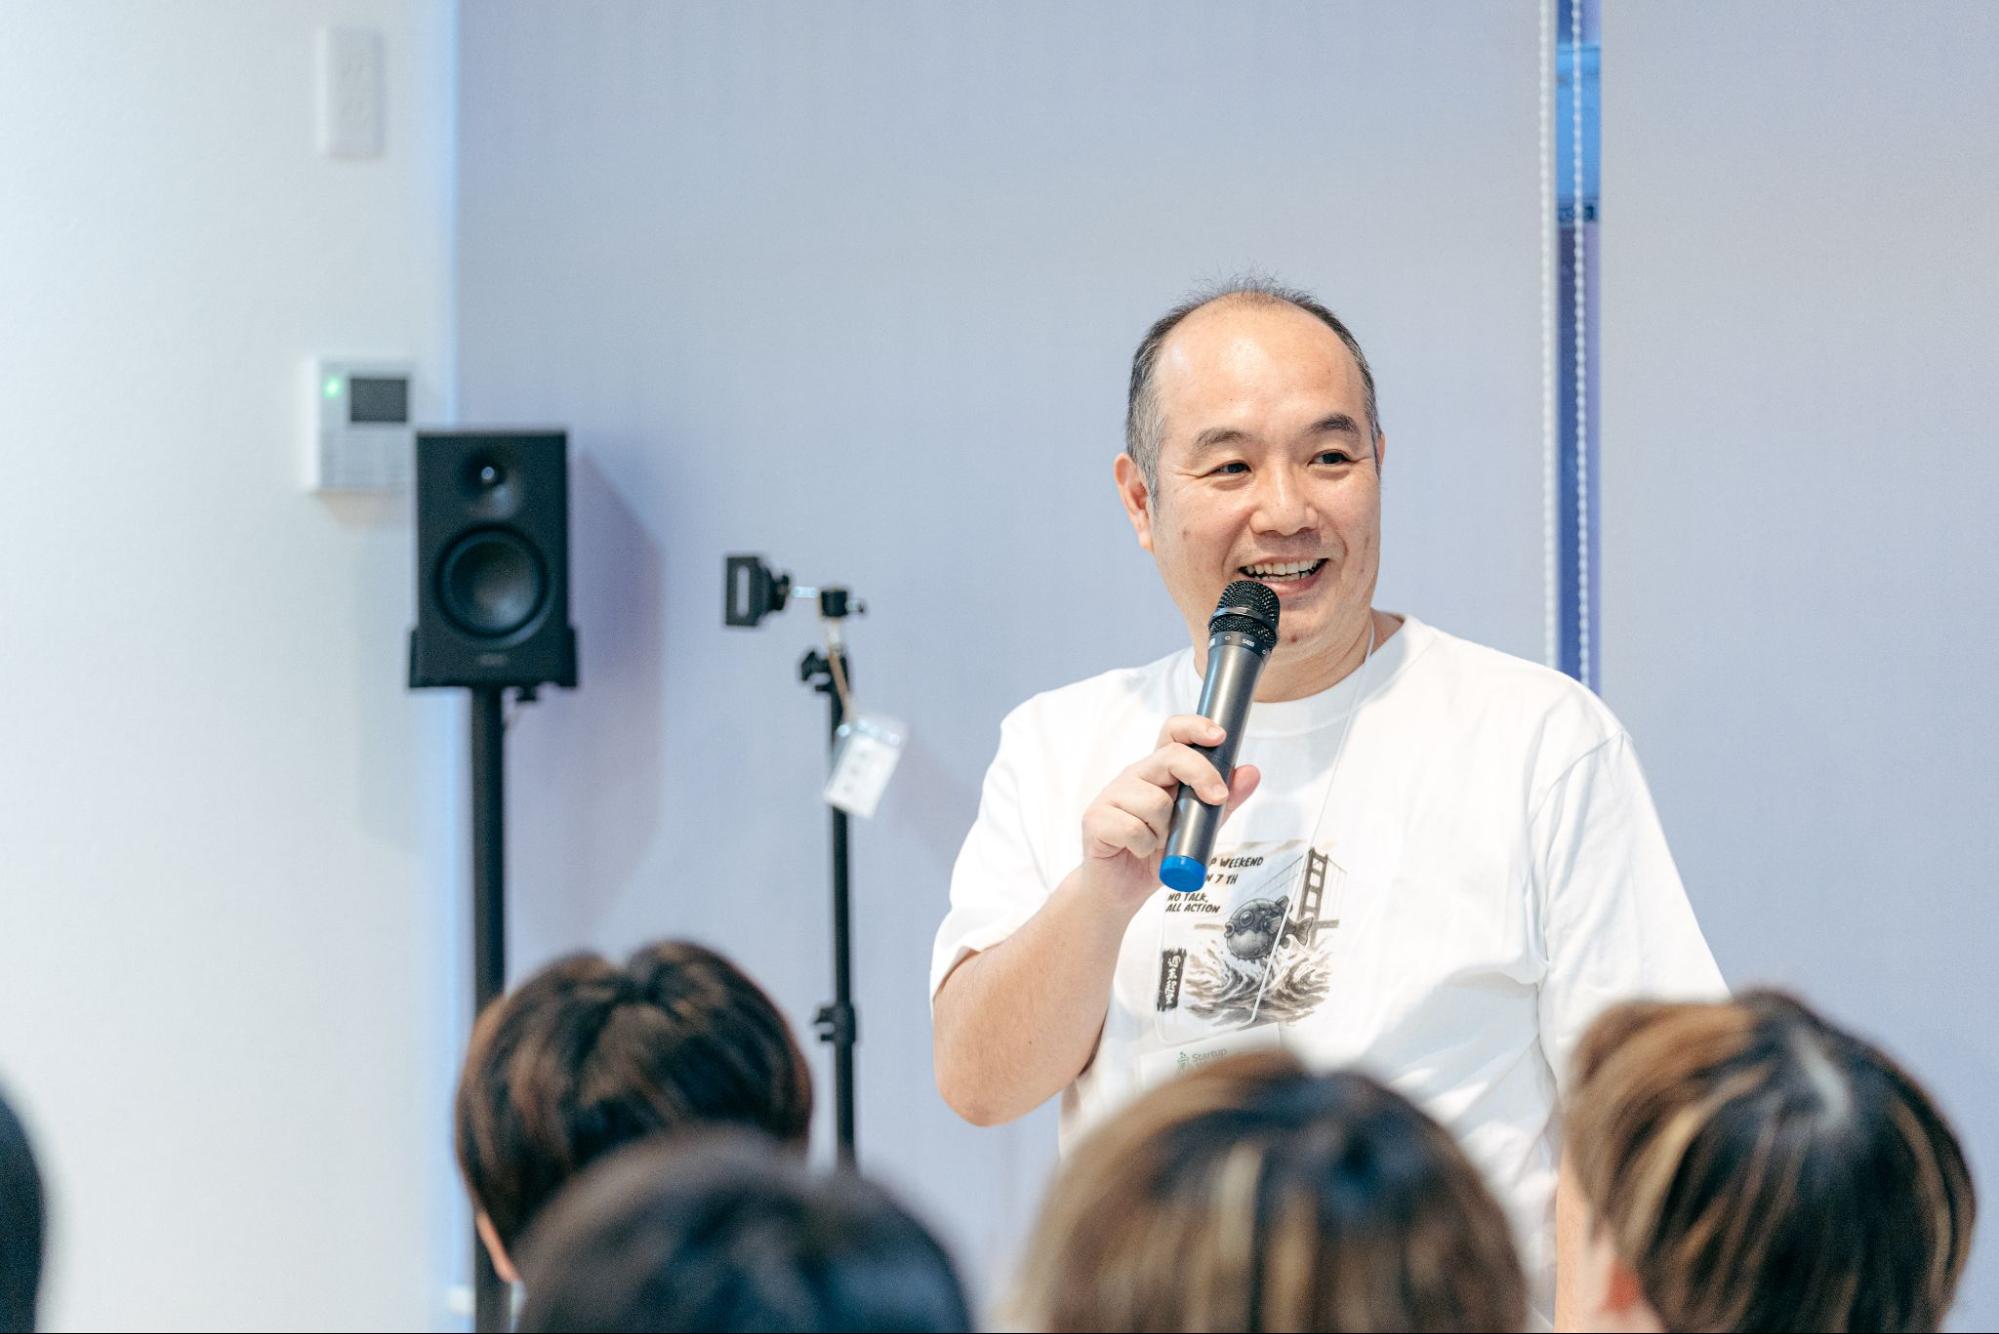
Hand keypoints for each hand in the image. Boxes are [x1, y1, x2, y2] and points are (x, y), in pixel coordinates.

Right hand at [1078, 714, 1261, 909]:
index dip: (1195, 727)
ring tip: (1157, 842)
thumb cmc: (1156, 854)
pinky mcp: (1096, 819)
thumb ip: (1224, 802)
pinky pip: (1133, 828)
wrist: (1120, 889)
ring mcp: (1113, 795)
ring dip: (1165, 830)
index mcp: (1158, 772)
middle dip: (1201, 775)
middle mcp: (1136, 776)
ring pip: (1154, 801)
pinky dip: (1144, 846)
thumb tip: (1251, 772)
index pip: (1173, 734)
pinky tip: (1138, 850)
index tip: (1219, 737)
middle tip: (1217, 799)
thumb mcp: (1200, 828)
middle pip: (1170, 757)